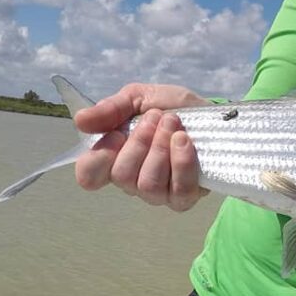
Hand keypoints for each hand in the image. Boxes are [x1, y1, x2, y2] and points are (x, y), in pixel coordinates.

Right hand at [73, 83, 209, 211]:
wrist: (215, 114)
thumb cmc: (173, 108)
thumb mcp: (140, 97)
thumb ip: (111, 108)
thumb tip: (81, 120)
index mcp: (115, 158)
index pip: (89, 176)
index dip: (99, 157)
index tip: (117, 134)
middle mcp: (133, 180)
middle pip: (121, 176)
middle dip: (140, 141)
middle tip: (158, 117)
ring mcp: (159, 193)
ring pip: (148, 185)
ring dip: (161, 149)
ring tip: (174, 124)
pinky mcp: (186, 197)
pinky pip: (178, 192)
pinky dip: (181, 163)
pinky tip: (184, 141)